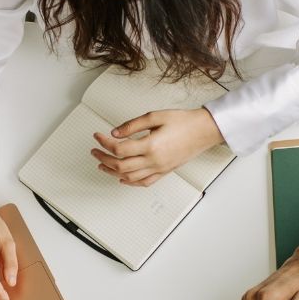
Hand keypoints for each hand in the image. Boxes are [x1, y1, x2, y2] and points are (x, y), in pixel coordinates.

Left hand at [90, 107, 222, 185]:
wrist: (203, 131)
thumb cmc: (183, 122)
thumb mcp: (155, 116)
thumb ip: (133, 125)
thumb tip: (115, 133)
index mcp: (150, 145)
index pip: (119, 148)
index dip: (104, 143)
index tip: (98, 136)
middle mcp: (153, 160)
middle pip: (120, 165)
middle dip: (103, 158)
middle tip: (95, 151)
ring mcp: (159, 169)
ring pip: (129, 177)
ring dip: (112, 172)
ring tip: (102, 164)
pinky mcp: (164, 172)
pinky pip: (144, 182)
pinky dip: (130, 182)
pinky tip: (122, 178)